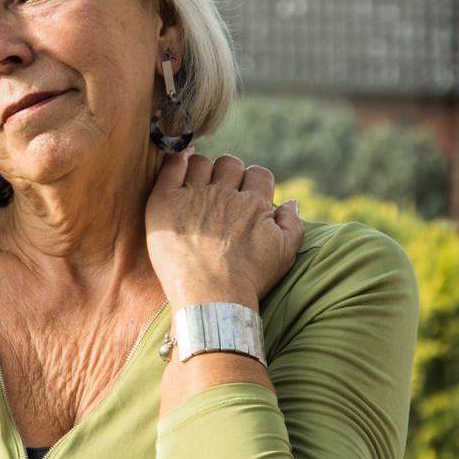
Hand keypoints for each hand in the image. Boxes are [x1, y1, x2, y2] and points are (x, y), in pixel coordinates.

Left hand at [144, 151, 303, 309]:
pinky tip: (178, 165)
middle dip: (228, 173)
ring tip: (196, 185)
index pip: (258, 174)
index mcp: (254, 203)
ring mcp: (194, 195)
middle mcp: (225, 193)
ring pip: (201, 163)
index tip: (245, 194)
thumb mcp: (285, 253)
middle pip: (230, 164)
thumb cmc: (249, 280)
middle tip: (219, 192)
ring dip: (202, 169)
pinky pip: (172, 166)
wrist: (211, 297)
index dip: (253, 182)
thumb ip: (292, 223)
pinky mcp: (166, 200)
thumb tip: (291, 202)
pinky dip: (176, 161)